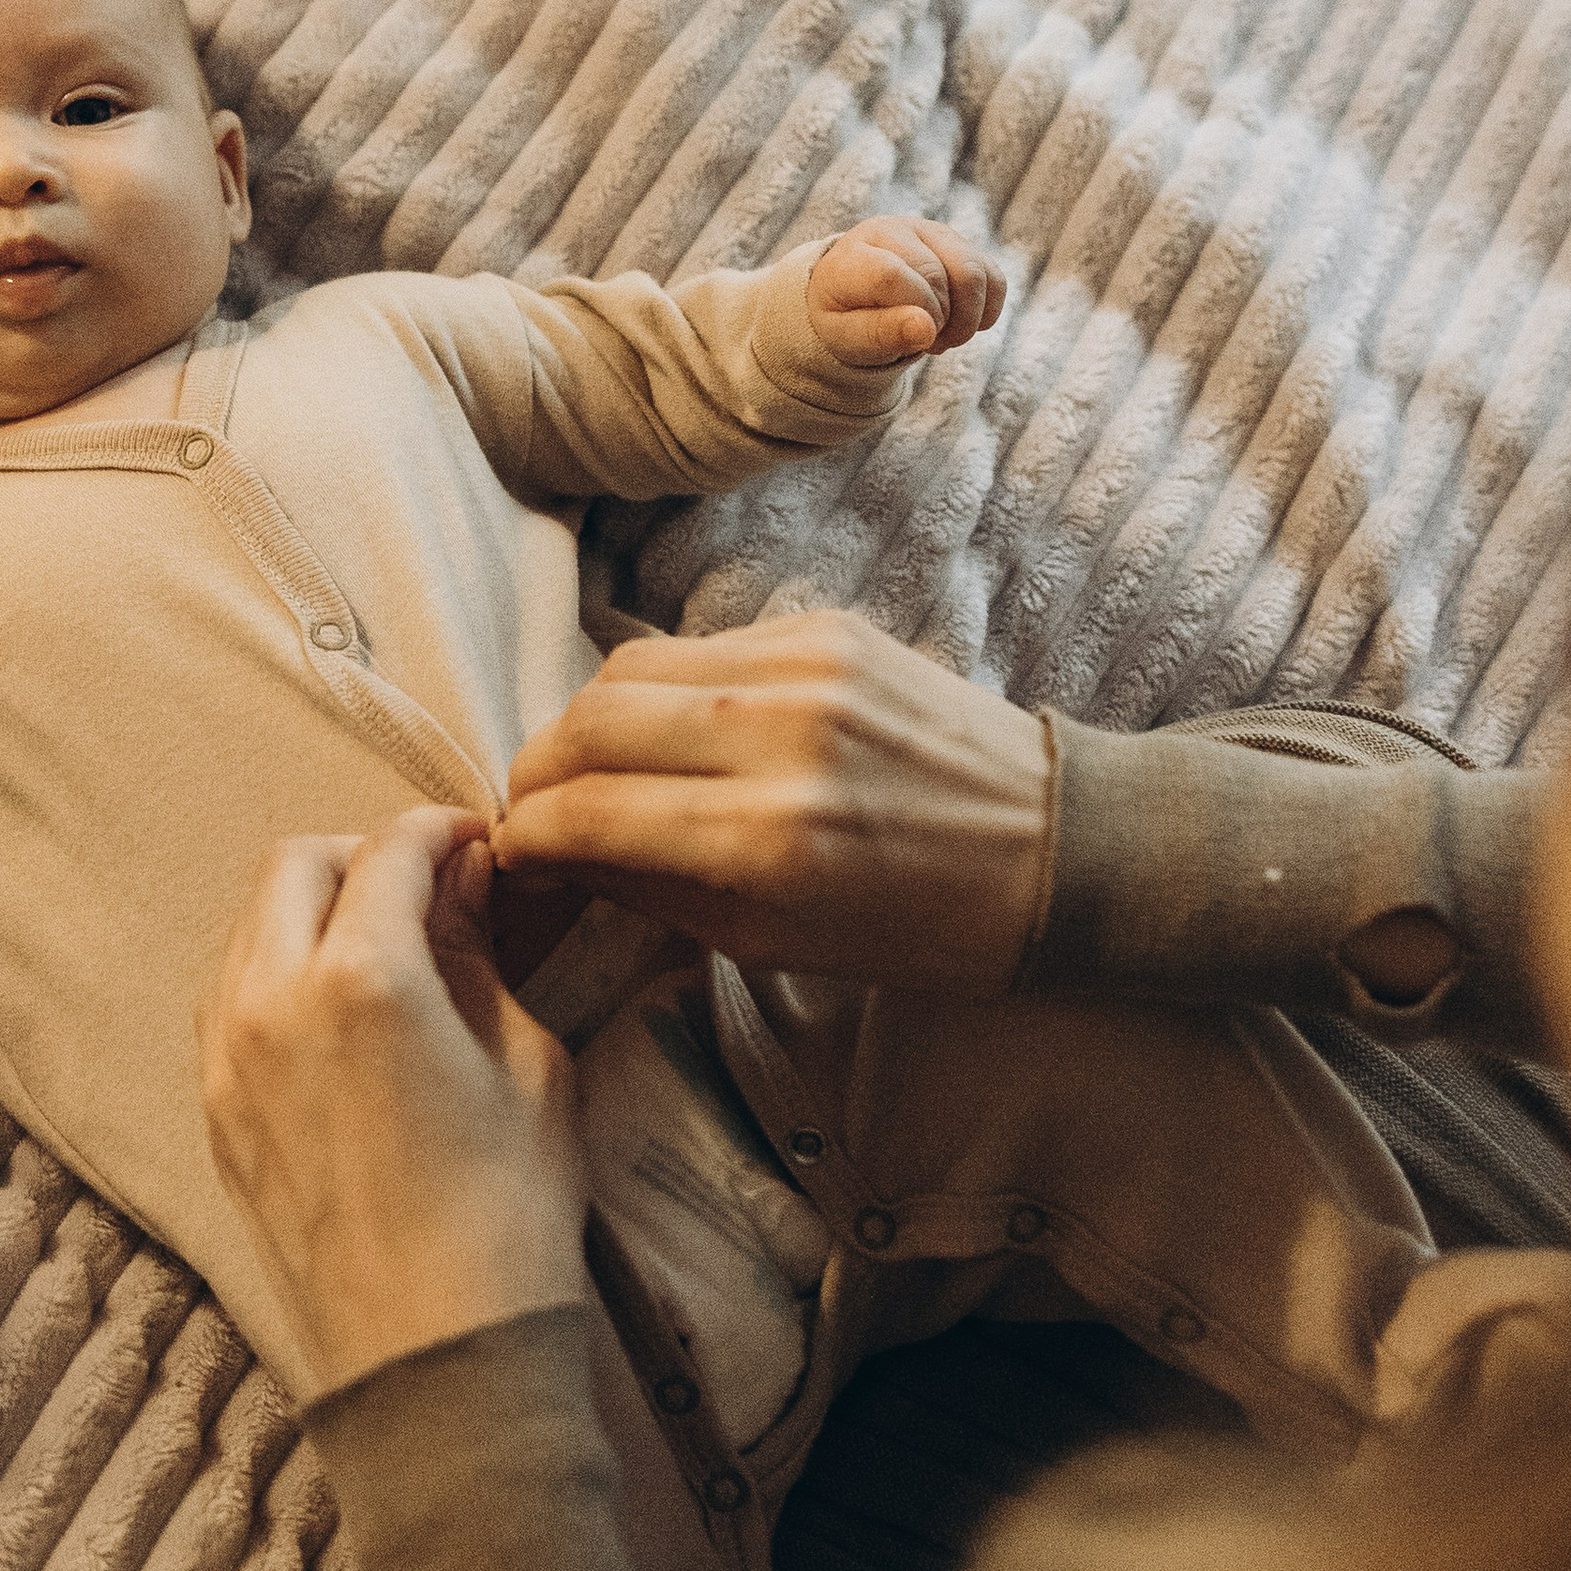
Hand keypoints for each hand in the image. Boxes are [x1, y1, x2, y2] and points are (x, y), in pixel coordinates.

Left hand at [199, 808, 589, 1401]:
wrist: (433, 1358)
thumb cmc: (508, 1218)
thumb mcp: (527, 1066)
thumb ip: (480, 957)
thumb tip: (464, 884)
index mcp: (362, 977)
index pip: (390, 849)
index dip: (440, 832)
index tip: (474, 844)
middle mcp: (272, 1001)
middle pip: (294, 865)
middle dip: (361, 855)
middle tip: (425, 887)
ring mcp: (228, 1060)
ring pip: (249, 930)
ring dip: (309, 911)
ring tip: (379, 949)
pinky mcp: (215, 1113)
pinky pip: (231, 1001)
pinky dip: (276, 975)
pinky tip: (336, 1015)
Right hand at [495, 612, 1052, 987]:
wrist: (1058, 851)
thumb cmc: (923, 928)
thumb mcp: (774, 943)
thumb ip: (653, 889)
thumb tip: (557, 852)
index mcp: (768, 841)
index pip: (588, 811)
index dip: (526, 834)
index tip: (511, 853)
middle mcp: (780, 739)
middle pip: (590, 719)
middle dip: (540, 767)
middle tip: (538, 805)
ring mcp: (807, 668)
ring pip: (631, 665)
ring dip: (591, 719)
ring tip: (594, 767)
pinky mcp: (830, 627)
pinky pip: (701, 648)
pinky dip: (664, 690)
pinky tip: (676, 733)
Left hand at [808, 215, 1005, 368]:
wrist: (854, 296)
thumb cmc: (846, 318)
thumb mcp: (846, 336)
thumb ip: (879, 333)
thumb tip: (925, 328)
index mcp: (855, 253)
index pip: (891, 276)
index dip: (909, 315)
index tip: (908, 336)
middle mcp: (894, 231)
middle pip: (938, 275)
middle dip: (938, 323)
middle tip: (923, 344)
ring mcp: (931, 232)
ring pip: (973, 273)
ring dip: (966, 320)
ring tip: (941, 337)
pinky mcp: (960, 244)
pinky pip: (994, 278)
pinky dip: (986, 313)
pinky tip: (959, 325)